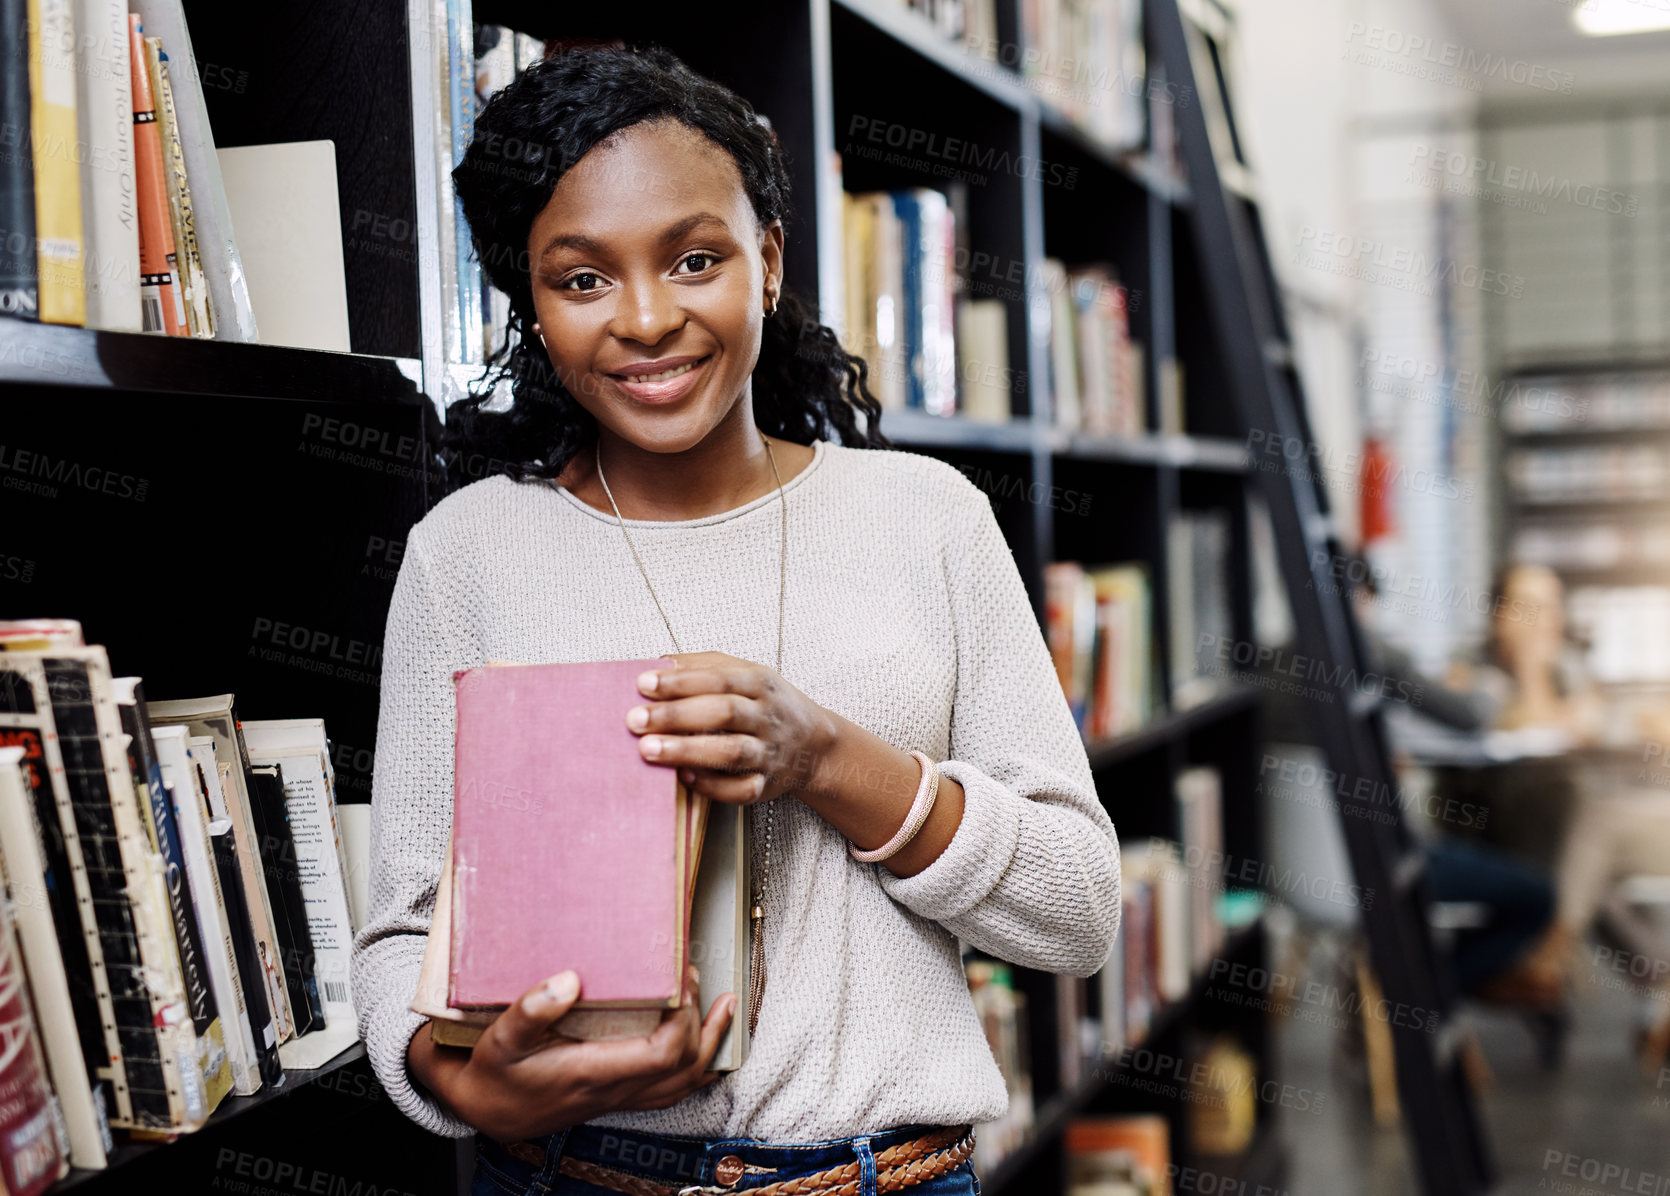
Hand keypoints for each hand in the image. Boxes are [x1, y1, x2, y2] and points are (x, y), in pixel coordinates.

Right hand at [408, 965, 734, 1140]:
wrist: (488, 1110)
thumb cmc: (495, 1072)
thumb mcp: (499, 1038)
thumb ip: (531, 1010)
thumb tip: (570, 979)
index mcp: (592, 1073)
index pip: (663, 1055)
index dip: (684, 1019)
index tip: (680, 981)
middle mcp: (614, 1091)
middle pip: (685, 1067)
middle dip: (701, 1020)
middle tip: (693, 977)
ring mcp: (620, 1097)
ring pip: (685, 1083)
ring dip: (711, 1044)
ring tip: (726, 1006)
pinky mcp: (619, 1096)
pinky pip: (672, 1090)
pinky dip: (698, 1067)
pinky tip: (708, 1046)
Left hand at [628, 650, 836, 804]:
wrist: (814, 745)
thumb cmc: (767, 704)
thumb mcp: (747, 674)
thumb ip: (705, 666)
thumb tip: (660, 663)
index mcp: (761, 683)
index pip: (719, 679)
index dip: (680, 681)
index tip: (643, 683)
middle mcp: (767, 717)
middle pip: (723, 713)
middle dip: (676, 716)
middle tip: (635, 720)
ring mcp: (769, 752)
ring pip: (731, 751)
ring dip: (687, 751)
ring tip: (647, 749)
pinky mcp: (766, 785)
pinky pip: (741, 789)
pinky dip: (712, 786)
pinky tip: (684, 778)